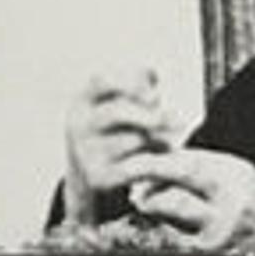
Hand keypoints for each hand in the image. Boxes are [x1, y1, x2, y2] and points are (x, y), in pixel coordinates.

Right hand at [61, 68, 176, 215]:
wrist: (86, 183)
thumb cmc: (111, 135)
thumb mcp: (116, 107)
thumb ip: (135, 87)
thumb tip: (152, 72)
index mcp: (82, 102)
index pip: (102, 81)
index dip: (132, 81)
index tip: (155, 91)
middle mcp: (79, 126)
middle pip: (118, 112)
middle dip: (150, 115)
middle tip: (175, 120)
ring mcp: (86, 153)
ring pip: (134, 139)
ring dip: (159, 139)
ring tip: (167, 141)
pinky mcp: (99, 178)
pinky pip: (139, 166)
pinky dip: (160, 161)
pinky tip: (166, 156)